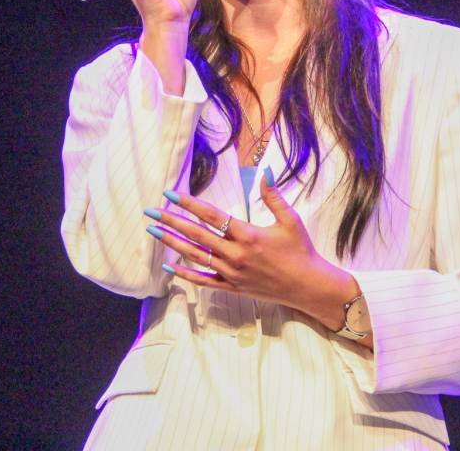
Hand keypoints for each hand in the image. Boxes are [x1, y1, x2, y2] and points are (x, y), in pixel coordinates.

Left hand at [143, 171, 357, 328]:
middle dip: (171, 221)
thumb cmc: (301, 251)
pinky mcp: (232, 287)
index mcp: (248, 235)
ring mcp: (232, 273)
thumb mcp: (290, 220)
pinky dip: (185, 274)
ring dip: (173, 243)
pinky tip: (169, 267)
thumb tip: (264, 172)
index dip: (189, 204)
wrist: (308, 287)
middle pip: (197, 235)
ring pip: (196, 256)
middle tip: (151, 212)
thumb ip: (273, 196)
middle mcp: (236, 255)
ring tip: (153, 232)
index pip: (211, 216)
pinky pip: (204, 281)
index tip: (170, 194)